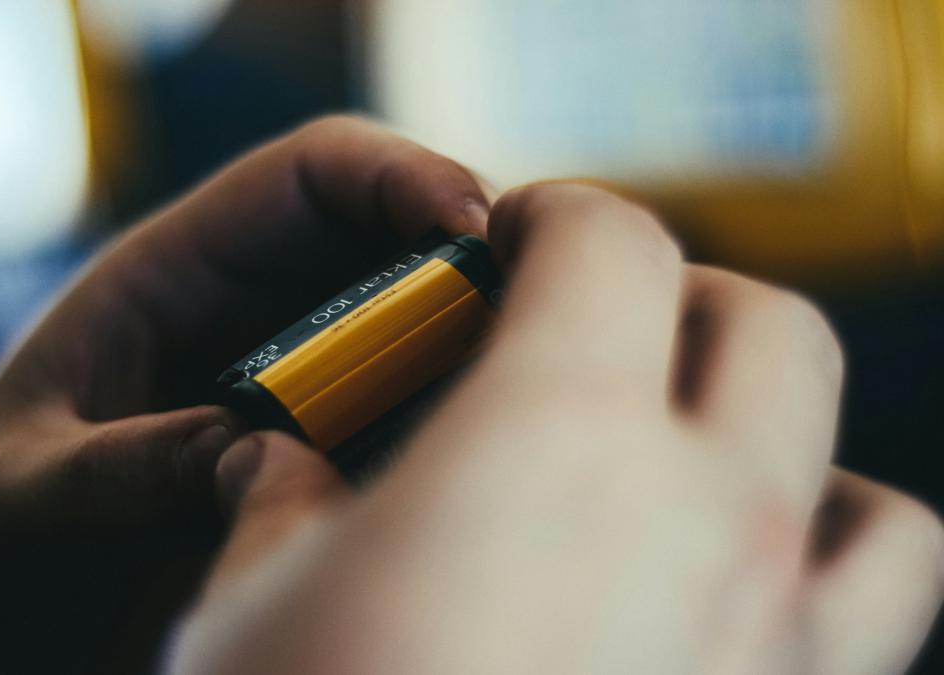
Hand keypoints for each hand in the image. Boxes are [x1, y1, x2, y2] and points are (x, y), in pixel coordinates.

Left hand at [0, 116, 493, 673]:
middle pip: (389, 246)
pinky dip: (446, 428)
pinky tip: (466, 469)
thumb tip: (249, 441)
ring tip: (518, 402)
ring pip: (414, 335)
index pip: (310, 175)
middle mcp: (246, 319)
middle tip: (533, 322)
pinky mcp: (313, 458)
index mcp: (166, 278)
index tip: (473, 222)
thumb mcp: (19, 497)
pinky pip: (402, 421)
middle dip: (468, 265)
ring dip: (471, 351)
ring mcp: (290, 388)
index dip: (399, 175)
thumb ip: (120, 467)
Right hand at [171, 183, 943, 673]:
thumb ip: (277, 502)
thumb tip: (275, 459)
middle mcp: (713, 534)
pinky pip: (868, 653)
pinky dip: (820, 608)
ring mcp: (787, 663)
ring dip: (796, 469)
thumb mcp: (245, 605)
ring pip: (877, 509)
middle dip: (687, 308)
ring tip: (691, 491)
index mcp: (561, 446)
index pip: (612, 244)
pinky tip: (712, 630)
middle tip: (595, 342)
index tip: (517, 242)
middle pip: (772, 333)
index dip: (560, 220)